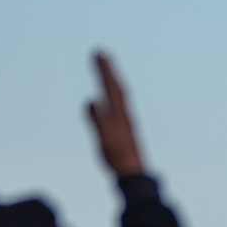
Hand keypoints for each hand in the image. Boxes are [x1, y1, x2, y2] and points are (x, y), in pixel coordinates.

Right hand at [85, 51, 145, 177]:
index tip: (98, 53)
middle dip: (109, 70)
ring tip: (109, 70)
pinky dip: (115, 96)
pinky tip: (113, 100)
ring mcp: (127, 122)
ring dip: (113, 80)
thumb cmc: (118, 156)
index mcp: (119, 113)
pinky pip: (120, 106)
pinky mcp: (126, 130)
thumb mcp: (104, 137)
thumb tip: (91, 100)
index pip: (110, 86)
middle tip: (102, 54)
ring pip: (121, 96)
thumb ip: (97, 118)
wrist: (134, 173)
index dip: (104, 69)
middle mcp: (125, 114)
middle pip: (117, 86)